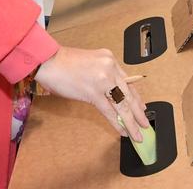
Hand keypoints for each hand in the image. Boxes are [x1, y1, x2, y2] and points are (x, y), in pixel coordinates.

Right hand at [35, 46, 150, 140]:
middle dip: (138, 112)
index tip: (142, 107)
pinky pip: (109, 111)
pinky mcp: (93, 92)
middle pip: (129, 94)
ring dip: (131, 122)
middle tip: (146, 124)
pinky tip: (123, 132)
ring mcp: (103, 80)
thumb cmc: (64, 63)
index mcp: (109, 59)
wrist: (47, 60)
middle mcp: (110, 68)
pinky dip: (117, 123)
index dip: (136, 97)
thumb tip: (113, 95)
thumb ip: (104, 75)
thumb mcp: (91, 63)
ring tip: (138, 133)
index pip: (128, 82)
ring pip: (122, 105)